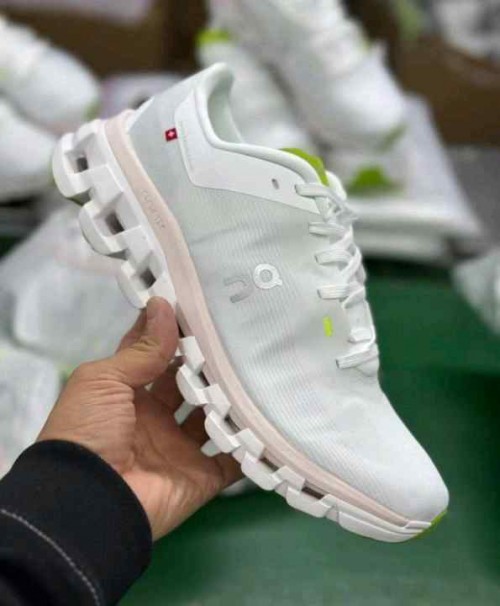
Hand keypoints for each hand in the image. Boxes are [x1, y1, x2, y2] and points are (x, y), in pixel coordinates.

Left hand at [38, 297, 241, 539]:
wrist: (91, 503)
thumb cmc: (89, 431)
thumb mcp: (103, 381)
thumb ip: (140, 349)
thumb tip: (163, 306)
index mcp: (127, 395)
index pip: (154, 355)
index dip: (172, 332)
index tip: (200, 304)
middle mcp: (156, 419)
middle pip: (190, 385)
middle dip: (209, 363)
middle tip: (240, 332)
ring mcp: (180, 449)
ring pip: (215, 417)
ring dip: (232, 398)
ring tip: (260, 365)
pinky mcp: (202, 477)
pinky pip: (234, 458)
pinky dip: (251, 442)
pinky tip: (272, 413)